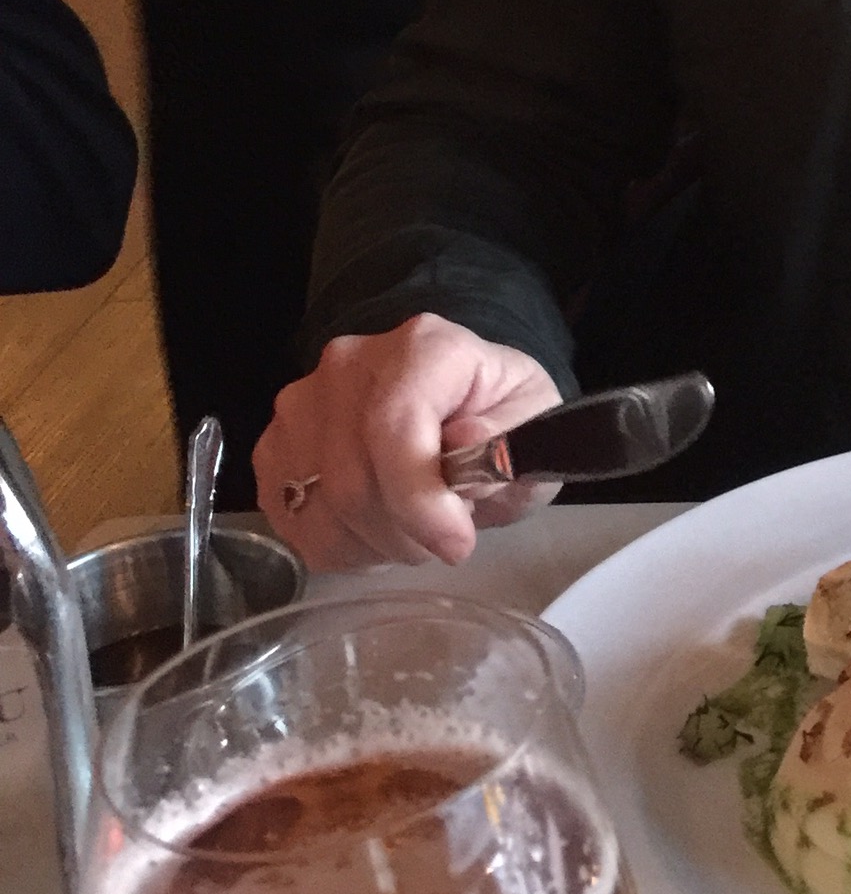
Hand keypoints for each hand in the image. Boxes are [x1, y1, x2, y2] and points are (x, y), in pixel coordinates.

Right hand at [256, 314, 566, 570]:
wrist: (458, 407)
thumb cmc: (497, 416)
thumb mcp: (532, 421)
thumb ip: (509, 434)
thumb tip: (461, 443)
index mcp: (422, 346)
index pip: (393, 427)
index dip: (420, 500)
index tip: (457, 542)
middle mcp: (348, 365)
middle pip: (352, 480)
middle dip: (407, 534)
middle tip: (445, 540)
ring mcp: (302, 405)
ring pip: (322, 510)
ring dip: (377, 545)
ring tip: (415, 530)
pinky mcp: (275, 447)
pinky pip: (296, 524)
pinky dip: (343, 547)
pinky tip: (378, 529)